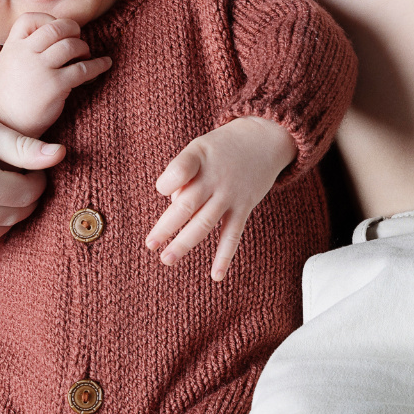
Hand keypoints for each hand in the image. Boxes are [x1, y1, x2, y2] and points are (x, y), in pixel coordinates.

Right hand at [0, 14, 111, 136]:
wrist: (9, 123)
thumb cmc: (14, 94)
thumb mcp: (11, 63)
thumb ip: (27, 47)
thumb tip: (60, 34)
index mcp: (12, 46)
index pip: (30, 18)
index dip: (49, 19)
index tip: (59, 29)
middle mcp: (25, 54)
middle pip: (55, 27)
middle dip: (73, 29)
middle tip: (78, 38)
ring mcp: (40, 69)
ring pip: (71, 45)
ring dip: (84, 48)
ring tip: (85, 56)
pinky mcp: (55, 85)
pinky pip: (83, 69)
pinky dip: (98, 65)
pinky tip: (105, 64)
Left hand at [146, 116, 294, 280]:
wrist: (264, 138)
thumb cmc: (222, 148)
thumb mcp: (199, 149)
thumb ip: (182, 175)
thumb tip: (174, 207)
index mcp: (199, 157)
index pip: (179, 170)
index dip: (168, 182)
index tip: (162, 190)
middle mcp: (215, 178)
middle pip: (186, 205)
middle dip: (166, 226)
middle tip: (149, 245)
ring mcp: (230, 195)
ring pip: (204, 224)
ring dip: (185, 243)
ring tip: (166, 259)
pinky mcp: (244, 207)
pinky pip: (232, 235)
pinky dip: (224, 256)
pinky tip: (216, 276)